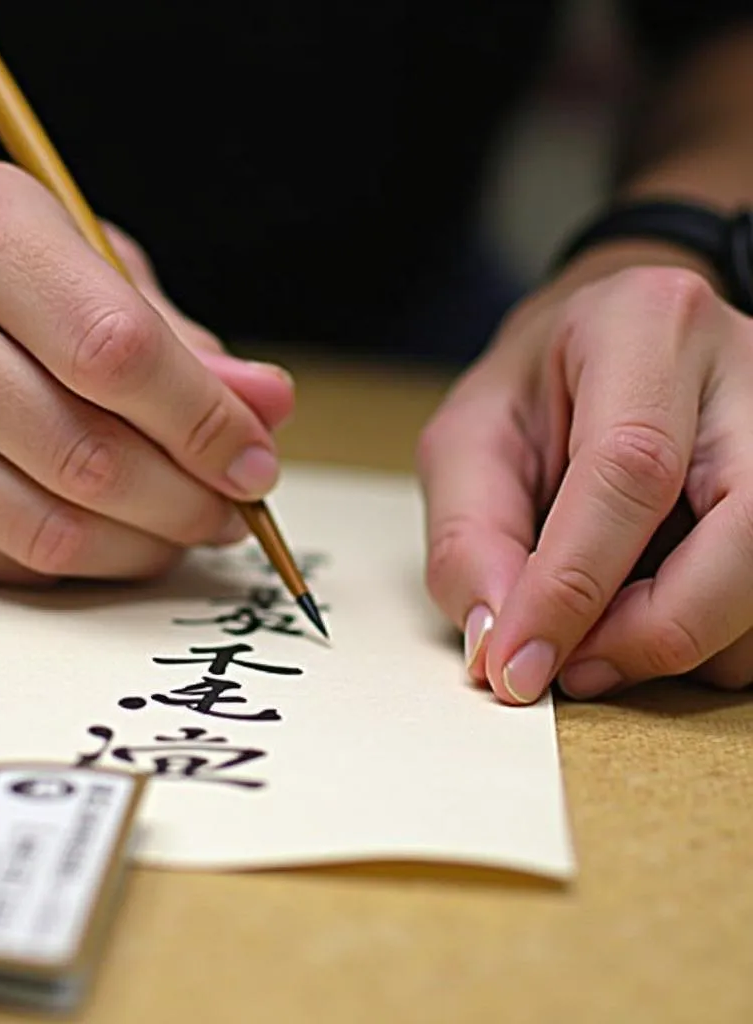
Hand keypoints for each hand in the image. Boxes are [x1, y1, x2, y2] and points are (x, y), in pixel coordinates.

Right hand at [0, 160, 293, 581]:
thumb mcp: (81, 261)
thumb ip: (177, 340)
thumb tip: (268, 410)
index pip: (119, 353)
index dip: (208, 424)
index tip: (257, 461)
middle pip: (90, 456)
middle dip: (190, 500)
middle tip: (233, 509)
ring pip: (51, 530)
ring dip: (146, 546)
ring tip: (184, 527)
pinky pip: (4, 563)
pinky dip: (81, 562)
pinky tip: (107, 533)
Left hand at [418, 241, 752, 702]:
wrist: (601, 350)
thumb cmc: (534, 392)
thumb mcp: (467, 444)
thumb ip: (470, 537)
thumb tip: (500, 641)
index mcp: (646, 328)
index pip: (631, 470)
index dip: (573, 584)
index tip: (519, 662)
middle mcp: (745, 370)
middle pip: (745, 531)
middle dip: (652, 631)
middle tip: (572, 668)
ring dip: (680, 640)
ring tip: (599, 627)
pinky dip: (707, 636)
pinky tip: (646, 606)